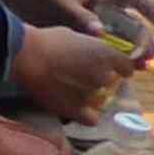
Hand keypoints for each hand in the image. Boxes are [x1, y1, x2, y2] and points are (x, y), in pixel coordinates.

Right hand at [12, 22, 133, 123]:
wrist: (26, 56)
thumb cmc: (46, 40)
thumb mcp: (73, 35)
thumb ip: (87, 46)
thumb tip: (87, 51)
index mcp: (106, 54)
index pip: (126, 66)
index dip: (119, 67)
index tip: (111, 67)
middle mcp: (104, 76)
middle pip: (109, 82)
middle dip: (98, 79)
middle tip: (80, 74)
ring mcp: (91, 94)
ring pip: (98, 98)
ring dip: (89, 94)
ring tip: (69, 88)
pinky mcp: (76, 110)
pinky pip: (91, 119)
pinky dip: (87, 115)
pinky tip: (77, 108)